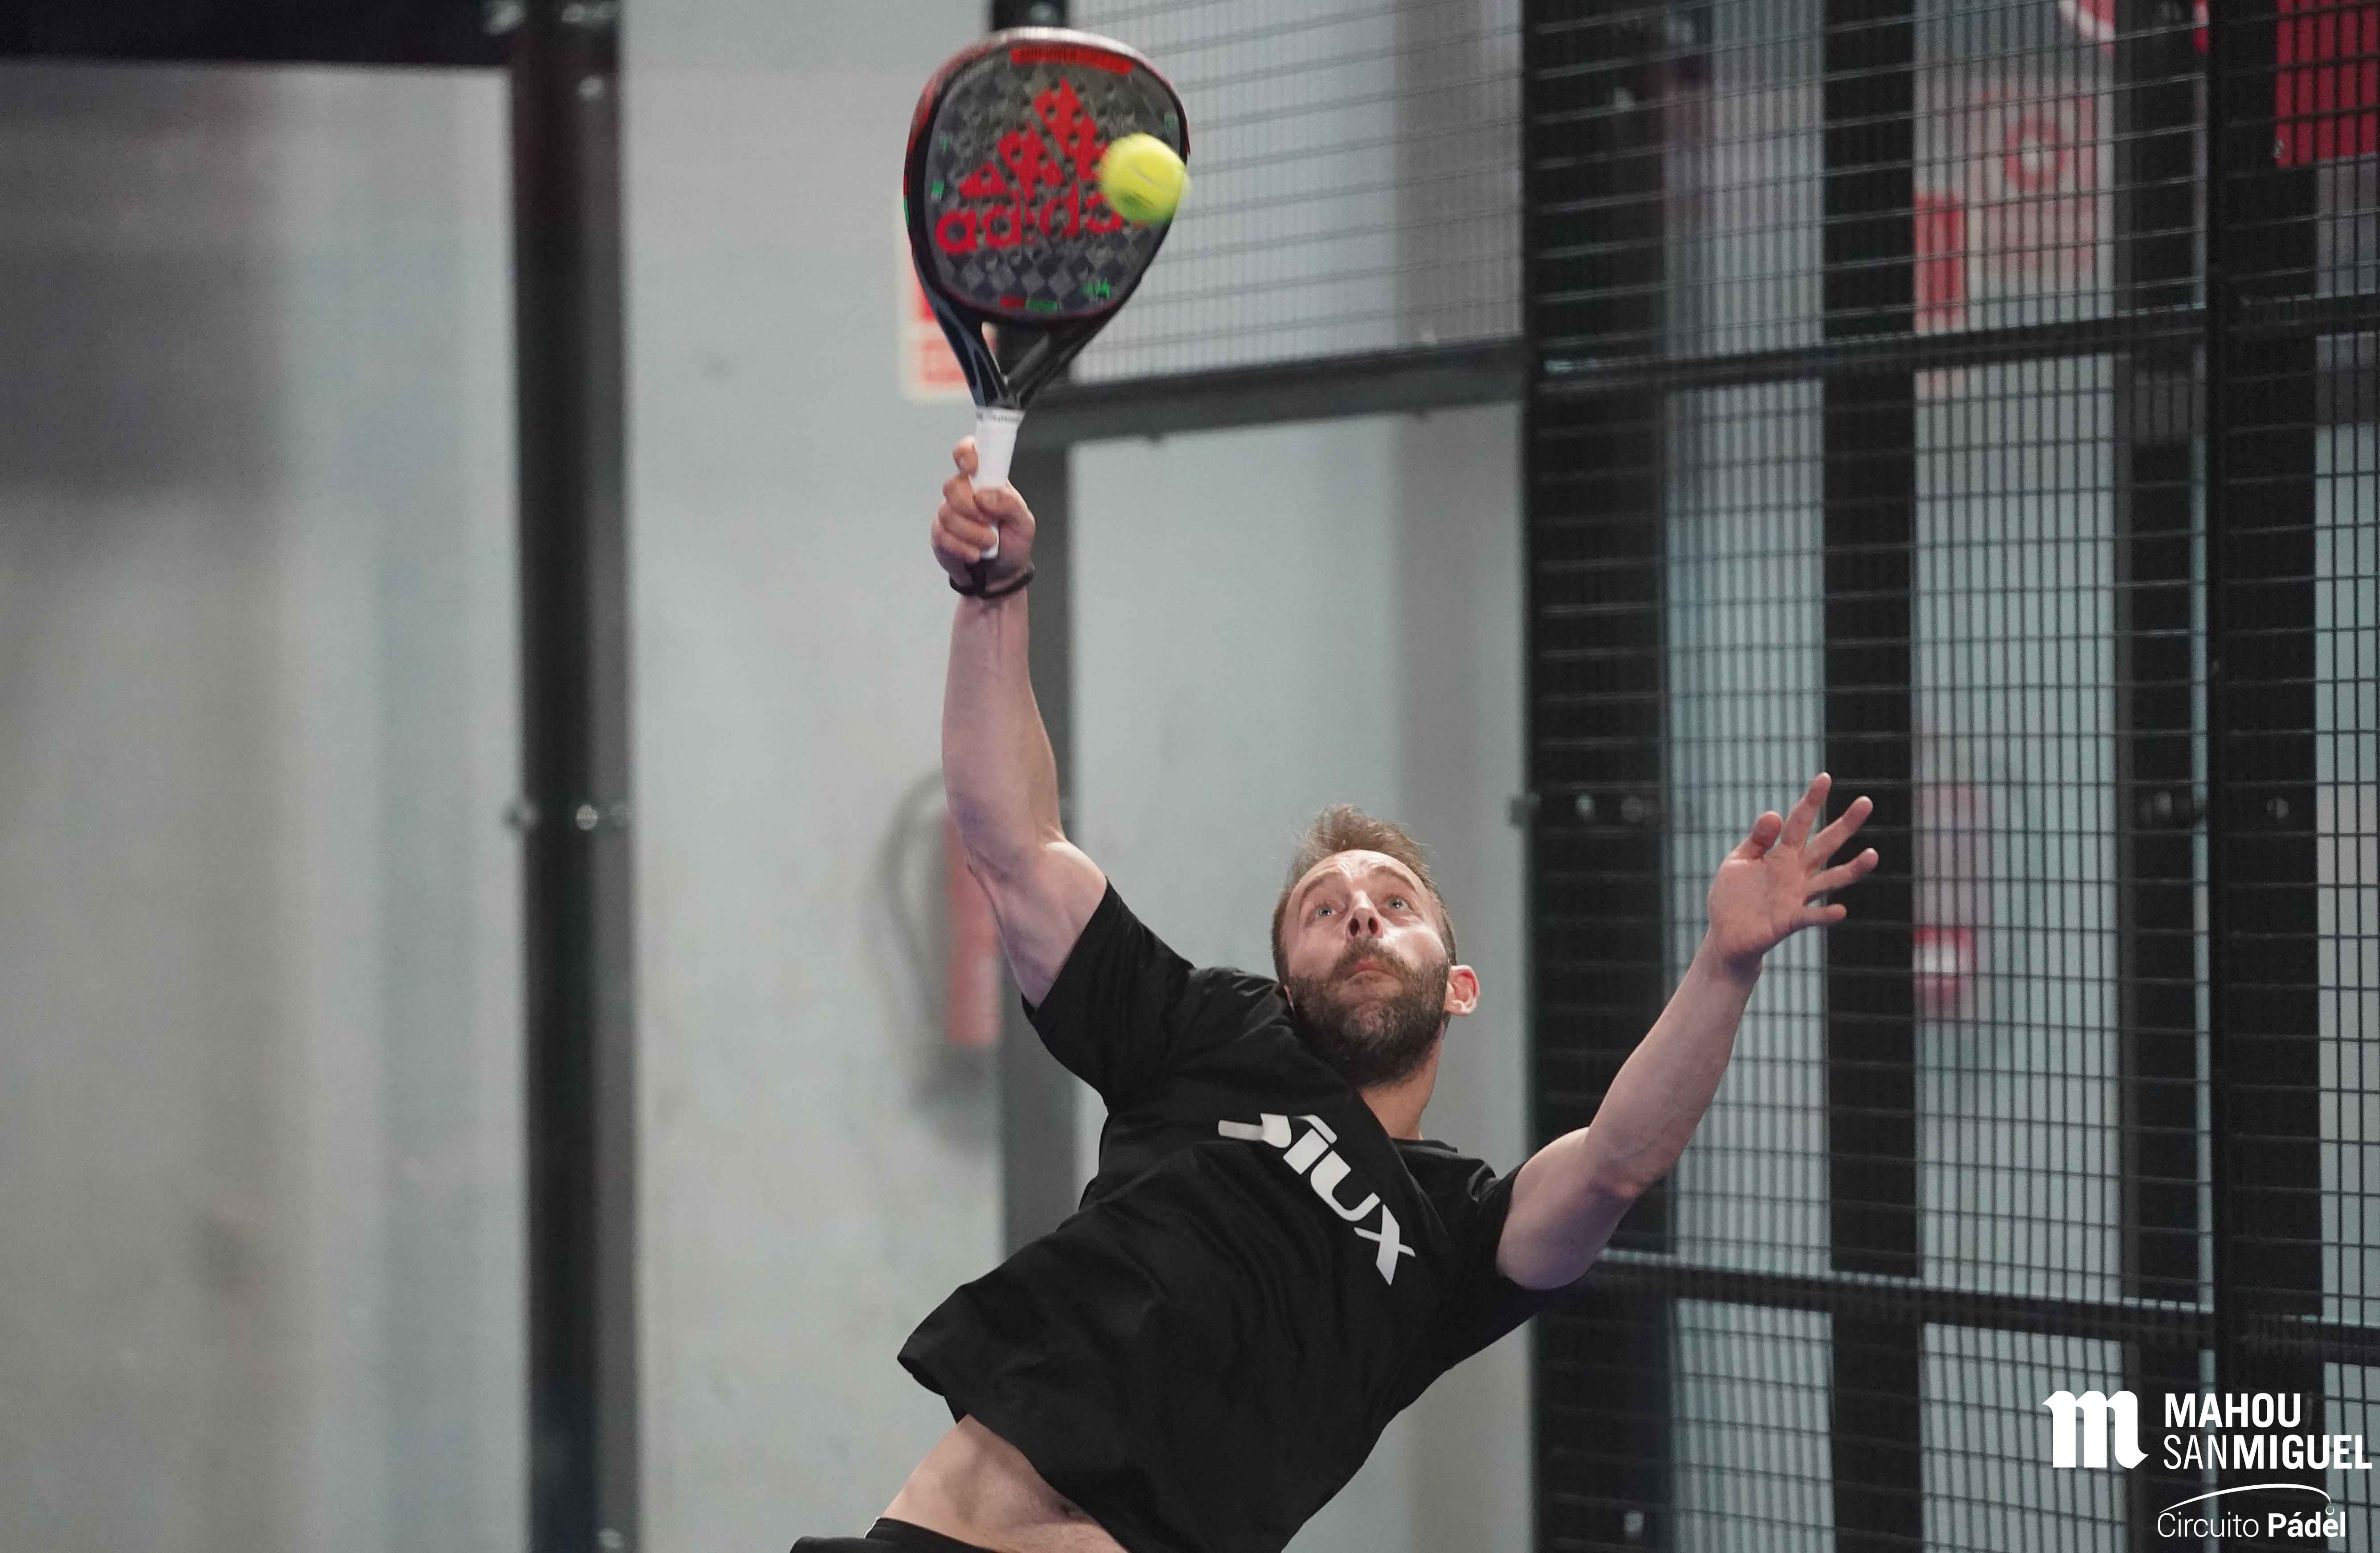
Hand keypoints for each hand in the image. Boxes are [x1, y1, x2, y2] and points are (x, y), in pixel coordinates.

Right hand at [930, 436, 1035, 590]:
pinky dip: (961, 548)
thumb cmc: (1013, 543)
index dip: (966, 453)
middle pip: (952, 486)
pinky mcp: (940, 533)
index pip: (968, 452)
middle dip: (971, 508)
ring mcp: (949, 512)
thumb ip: (1010, 504)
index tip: (972, 467)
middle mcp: (964, 493)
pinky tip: (974, 554)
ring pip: (947, 513)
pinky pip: (942, 535)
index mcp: (985, 481)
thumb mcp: (1024, 524)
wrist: (1001, 575)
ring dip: (971, 533)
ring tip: (988, 543)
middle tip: (989, 523)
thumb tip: (985, 495)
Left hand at [1703, 773, 1878, 976]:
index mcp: (1781, 855)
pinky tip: (1841, 910)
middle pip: (1825, 845)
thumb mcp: (1738, 862)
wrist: (1725, 936)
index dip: (1811, 801)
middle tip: (1866, 802)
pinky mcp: (1789, 921)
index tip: (1824, 778)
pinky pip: (1811, 916)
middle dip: (1845, 825)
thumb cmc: (1733, 897)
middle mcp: (1795, 873)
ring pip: (1830, 880)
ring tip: (1873, 855)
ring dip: (1852, 869)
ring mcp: (1795, 897)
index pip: (1799, 823)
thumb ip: (1757, 841)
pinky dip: (1826, 914)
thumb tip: (1774, 813)